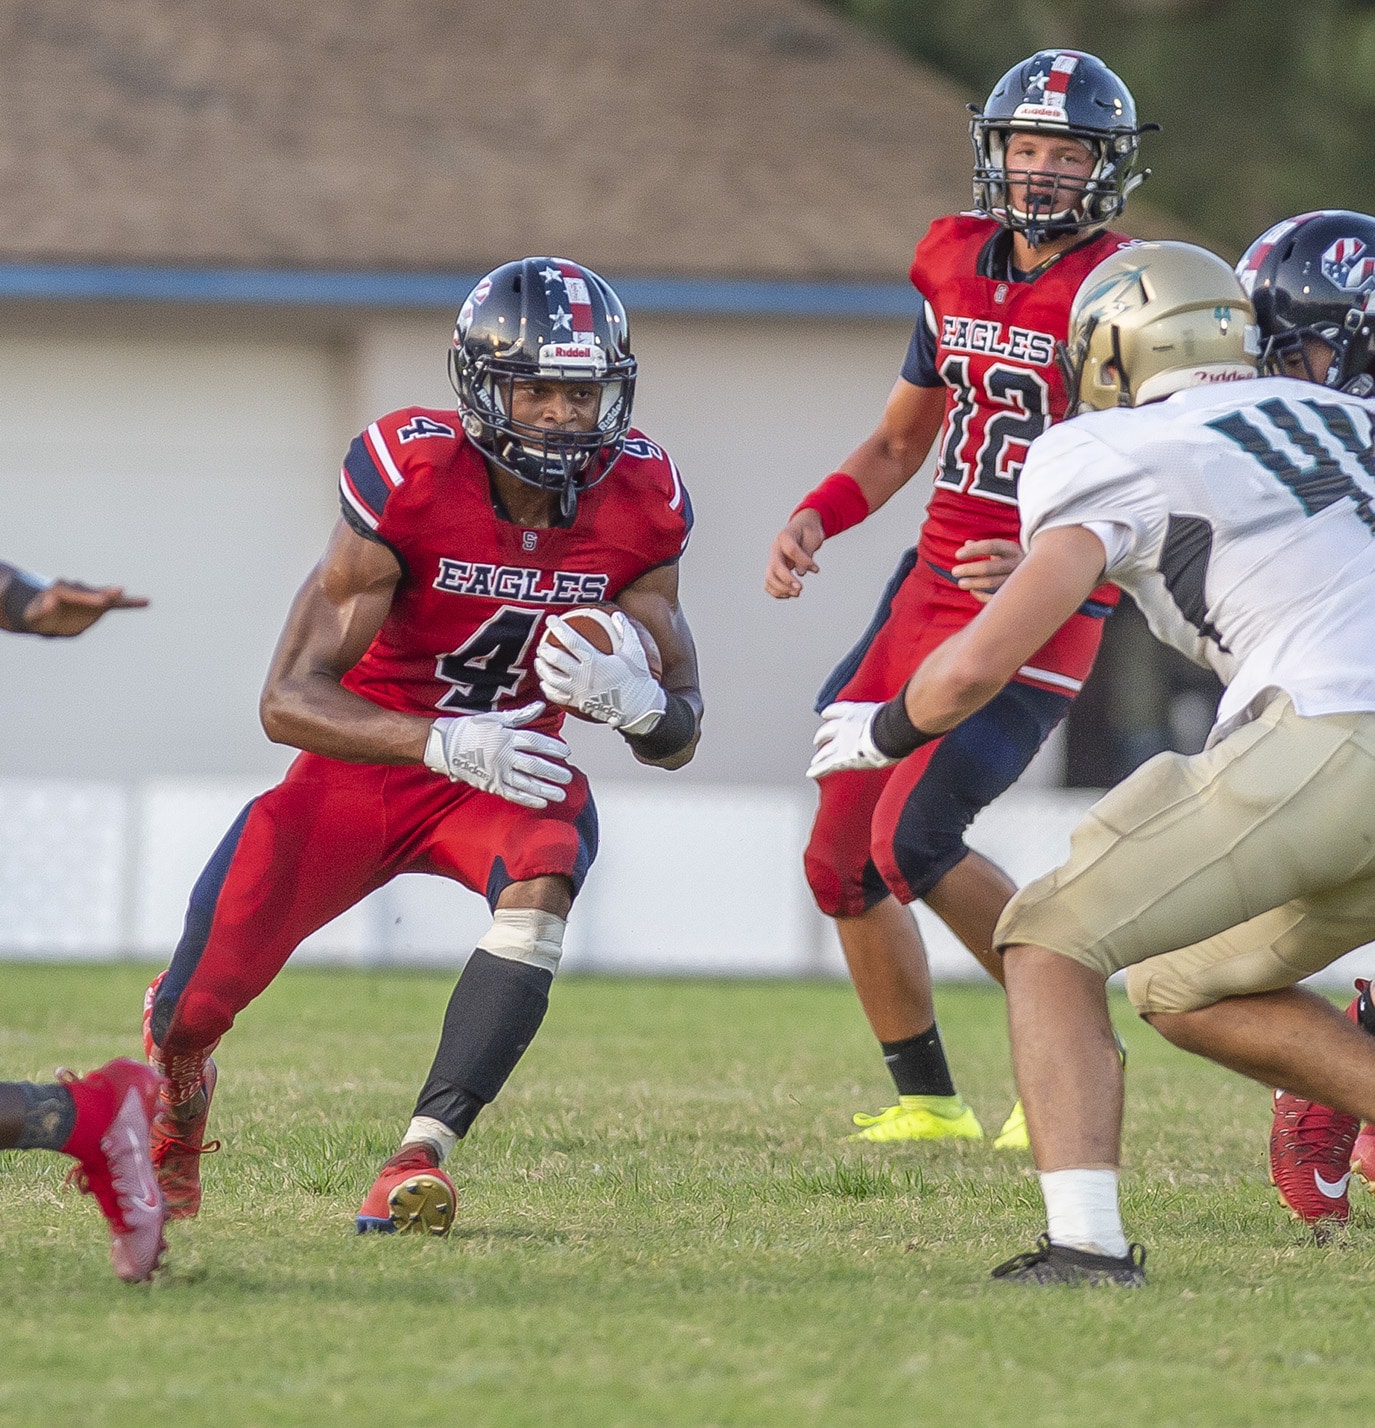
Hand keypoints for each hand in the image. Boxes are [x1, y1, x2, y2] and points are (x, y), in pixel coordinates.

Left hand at [23, 581, 148, 636]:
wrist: (48, 619)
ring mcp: (90, 595)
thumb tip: (49, 600)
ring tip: (123, 593)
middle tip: (116, 593)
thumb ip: (41, 610)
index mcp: (59, 590)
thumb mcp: (35, 617)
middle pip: (90, 591)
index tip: (100, 601)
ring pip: (104, 595)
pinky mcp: (100, 604)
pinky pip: (117, 604)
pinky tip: (146, 602)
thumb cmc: (39, 618)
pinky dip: (130, 603)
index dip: (87, 597)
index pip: (74, 593)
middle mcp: (77, 589)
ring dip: (113, 594)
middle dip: (101, 593)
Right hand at [423, 702, 572, 808]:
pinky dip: (528, 799)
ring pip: (526, 783)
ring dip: (545, 789)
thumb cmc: (470, 729)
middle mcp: (504, 755)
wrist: (444, 745)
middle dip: (553, 772)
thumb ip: (520, 716)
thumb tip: (540, 707)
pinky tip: (542, 803)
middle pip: (534, 765)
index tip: (566, 753)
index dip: (553, 748)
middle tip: (568, 777)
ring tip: (561, 794)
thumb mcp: (495, 718)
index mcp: (507, 736)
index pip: (536, 742)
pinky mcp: (491, 784)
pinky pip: (512, 794)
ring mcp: (498, 772)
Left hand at [535, 611, 666, 734]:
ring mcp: (579, 691)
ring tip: (540, 660)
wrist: (638, 708)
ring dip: (543, 668)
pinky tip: (545, 683)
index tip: (551, 620)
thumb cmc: (637, 679)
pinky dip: (548, 688)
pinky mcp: (578, 703)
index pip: (572, 641)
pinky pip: (557, 696)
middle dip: (546, 649)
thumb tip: (617, 615)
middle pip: (557, 660)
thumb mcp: (634, 652)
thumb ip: (626, 631)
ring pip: (552, 679)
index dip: (559, 629)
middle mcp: (583, 677)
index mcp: (595, 662)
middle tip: (542, 643)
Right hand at [764, 509, 824, 598]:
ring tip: (797, 593)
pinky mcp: (773, 568)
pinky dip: (777, 592)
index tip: (815, 568)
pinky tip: (789, 594)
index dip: (803, 561)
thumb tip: (800, 573)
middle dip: (787, 579)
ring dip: (781, 588)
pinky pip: (769, 583)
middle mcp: (775, 548)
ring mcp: (772, 559)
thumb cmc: (809, 531)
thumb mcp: (812, 537)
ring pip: (769, 577)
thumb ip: (806, 553)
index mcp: (784, 535)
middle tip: (800, 588)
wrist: (802, 527)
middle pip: (775, 566)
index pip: (791, 550)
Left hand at [805, 701, 895, 779]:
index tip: (825, 714)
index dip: (831, 713)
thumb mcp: (890, 715)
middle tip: (818, 739)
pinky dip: (818, 769)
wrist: (890, 730)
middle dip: (822, 736)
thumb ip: (888, 719)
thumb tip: (902, 720)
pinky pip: (826, 765)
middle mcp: (845, 725)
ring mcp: (842, 742)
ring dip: (820, 756)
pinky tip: (811, 773)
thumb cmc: (896, 722)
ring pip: (826, 750)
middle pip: (828, 731)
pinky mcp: (841, 757)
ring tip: (815, 761)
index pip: (839, 711)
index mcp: (857, 712)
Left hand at [951, 539, 1022, 604]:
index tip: (957, 555)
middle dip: (970, 569)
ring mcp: (1018, 580)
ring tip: (960, 583)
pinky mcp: (1017, 594)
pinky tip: (973, 592)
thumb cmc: (1013, 561)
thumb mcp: (1003, 550)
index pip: (990, 546)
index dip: (973, 550)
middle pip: (989, 567)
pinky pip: (997, 597)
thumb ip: (985, 547)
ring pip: (993, 583)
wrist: (1044, 575)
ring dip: (974, 583)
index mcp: (1012, 549)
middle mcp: (1017, 563)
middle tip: (954, 572)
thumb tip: (967, 543)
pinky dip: (983, 595)